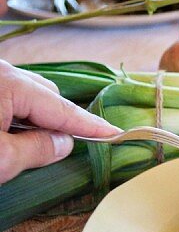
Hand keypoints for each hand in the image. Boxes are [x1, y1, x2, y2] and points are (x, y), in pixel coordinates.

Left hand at [0, 62, 116, 183]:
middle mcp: (1, 72)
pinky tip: (7, 135)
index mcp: (8, 82)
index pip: (61, 108)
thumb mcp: (1, 159)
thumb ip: (38, 149)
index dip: (89, 124)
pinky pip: (9, 99)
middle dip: (58, 121)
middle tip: (58, 150)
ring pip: (27, 97)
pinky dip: (17, 117)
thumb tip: (64, 142)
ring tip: (27, 144)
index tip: (115, 133)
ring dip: (35, 120)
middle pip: (46, 97)